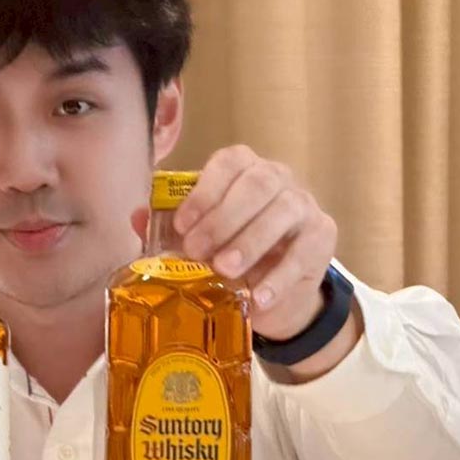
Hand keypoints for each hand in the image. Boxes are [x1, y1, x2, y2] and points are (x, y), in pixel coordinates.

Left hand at [172, 145, 337, 341]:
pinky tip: (258, 296)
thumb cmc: (230, 253)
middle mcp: (278, 178)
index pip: (229, 163)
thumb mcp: (197, 241)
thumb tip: (137, 216)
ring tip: (225, 270)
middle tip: (197, 252)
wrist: (273, 292)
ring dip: (250, 241)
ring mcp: (304, 205)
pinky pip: (304, 251)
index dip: (204, 191)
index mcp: (244, 169)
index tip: (181, 225)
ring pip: (284, 210)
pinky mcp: (322, 236)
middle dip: (223, 217)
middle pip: (257, 182)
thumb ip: (168, 228)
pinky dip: (279, 276)